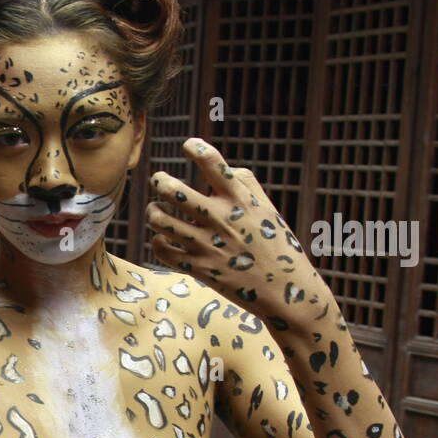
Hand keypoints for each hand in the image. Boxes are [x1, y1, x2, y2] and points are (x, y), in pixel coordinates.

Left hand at [147, 138, 328, 318]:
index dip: (195, 147)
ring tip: (156, 210)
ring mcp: (206, 244)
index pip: (212, 163)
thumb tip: (224, 169)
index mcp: (240, 199)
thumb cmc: (276, 245)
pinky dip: (158, 241)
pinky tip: (165, 238)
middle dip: (160, 181)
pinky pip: (161, 249)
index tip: (188, 145)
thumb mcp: (267, 209)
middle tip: (160, 181)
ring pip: (160, 220)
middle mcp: (220, 218)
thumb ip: (245, 184)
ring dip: (153, 212)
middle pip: (172, 190)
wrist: (284, 291)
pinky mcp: (198, 268)